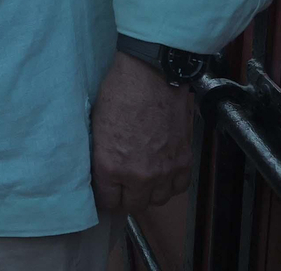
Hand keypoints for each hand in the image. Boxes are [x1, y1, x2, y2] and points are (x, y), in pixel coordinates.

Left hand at [90, 51, 194, 212]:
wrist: (152, 76)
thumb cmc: (119, 93)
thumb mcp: (97, 126)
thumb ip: (100, 153)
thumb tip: (99, 167)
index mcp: (111, 166)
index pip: (107, 200)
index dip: (103, 197)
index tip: (102, 192)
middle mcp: (139, 175)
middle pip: (133, 205)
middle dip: (124, 198)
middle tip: (120, 188)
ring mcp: (164, 170)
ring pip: (157, 200)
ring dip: (148, 194)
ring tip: (141, 182)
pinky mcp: (183, 161)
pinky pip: (178, 187)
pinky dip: (170, 185)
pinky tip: (162, 176)